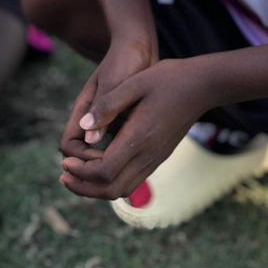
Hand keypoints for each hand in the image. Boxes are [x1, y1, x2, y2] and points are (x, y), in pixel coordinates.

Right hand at [59, 36, 155, 155]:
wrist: (140, 44)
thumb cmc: (126, 59)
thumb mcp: (114, 82)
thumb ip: (103, 107)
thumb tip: (90, 139)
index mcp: (84, 109)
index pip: (69, 146)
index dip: (80, 159)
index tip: (102, 159)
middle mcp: (93, 118)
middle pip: (82, 153)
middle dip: (93, 166)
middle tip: (118, 169)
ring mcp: (107, 119)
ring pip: (101, 151)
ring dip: (110, 161)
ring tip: (131, 166)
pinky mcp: (123, 119)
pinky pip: (119, 143)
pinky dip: (125, 151)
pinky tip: (142, 153)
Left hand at [59, 58, 212, 200]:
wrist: (203, 85)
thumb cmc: (168, 78)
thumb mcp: (134, 83)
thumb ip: (107, 106)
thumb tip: (83, 129)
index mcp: (139, 138)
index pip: (104, 172)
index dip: (80, 173)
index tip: (64, 163)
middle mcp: (149, 155)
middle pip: (111, 189)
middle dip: (84, 187)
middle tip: (63, 175)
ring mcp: (156, 158)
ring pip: (122, 189)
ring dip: (96, 188)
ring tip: (77, 174)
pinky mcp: (160, 155)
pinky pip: (133, 180)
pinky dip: (111, 181)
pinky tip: (99, 165)